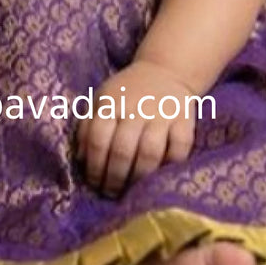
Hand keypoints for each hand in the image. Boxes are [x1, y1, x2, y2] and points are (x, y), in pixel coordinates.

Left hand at [75, 60, 196, 198]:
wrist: (164, 71)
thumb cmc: (126, 93)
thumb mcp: (101, 101)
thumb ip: (87, 127)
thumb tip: (80, 160)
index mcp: (111, 102)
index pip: (97, 139)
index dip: (93, 166)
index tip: (94, 183)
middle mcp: (136, 107)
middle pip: (122, 150)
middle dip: (114, 178)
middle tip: (111, 193)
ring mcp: (162, 113)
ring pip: (150, 152)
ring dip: (139, 177)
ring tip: (132, 191)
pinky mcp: (185, 119)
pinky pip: (180, 147)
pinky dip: (171, 164)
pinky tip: (160, 175)